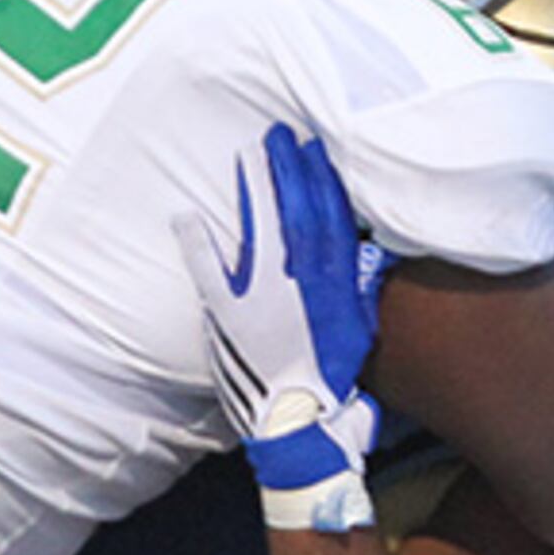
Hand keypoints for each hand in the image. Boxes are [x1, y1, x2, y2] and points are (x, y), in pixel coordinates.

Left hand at [211, 124, 384, 529]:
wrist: (299, 419)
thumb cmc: (332, 377)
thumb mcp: (359, 327)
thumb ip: (358, 287)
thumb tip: (367, 252)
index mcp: (334, 282)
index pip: (329, 217)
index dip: (321, 180)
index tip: (313, 150)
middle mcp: (301, 279)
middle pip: (296, 210)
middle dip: (289, 170)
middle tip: (279, 136)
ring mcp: (263, 293)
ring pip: (261, 227)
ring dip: (256, 188)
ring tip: (254, 155)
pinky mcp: (228, 312)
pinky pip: (210, 269)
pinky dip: (197, 242)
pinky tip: (186, 215)